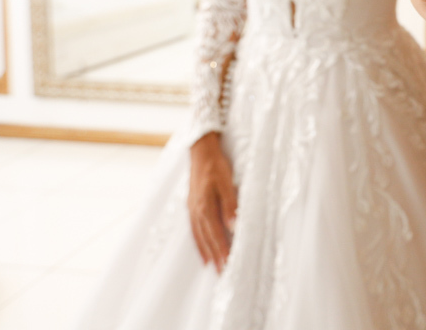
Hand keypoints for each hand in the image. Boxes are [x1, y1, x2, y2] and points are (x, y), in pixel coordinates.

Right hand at [188, 132, 237, 273]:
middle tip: (222, 273)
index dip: (222, 249)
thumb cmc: (216, 166)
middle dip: (215, 256)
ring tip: (212, 267)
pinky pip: (194, 229)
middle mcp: (196, 211)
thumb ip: (230, 204)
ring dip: (206, 252)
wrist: (200, 151)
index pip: (215, 233)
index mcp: (205, 206)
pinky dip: (198, 242)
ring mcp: (192, 209)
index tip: (227, 264)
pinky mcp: (192, 206)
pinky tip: (202, 250)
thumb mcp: (227, 182)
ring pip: (199, 236)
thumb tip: (233, 226)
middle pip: (206, 238)